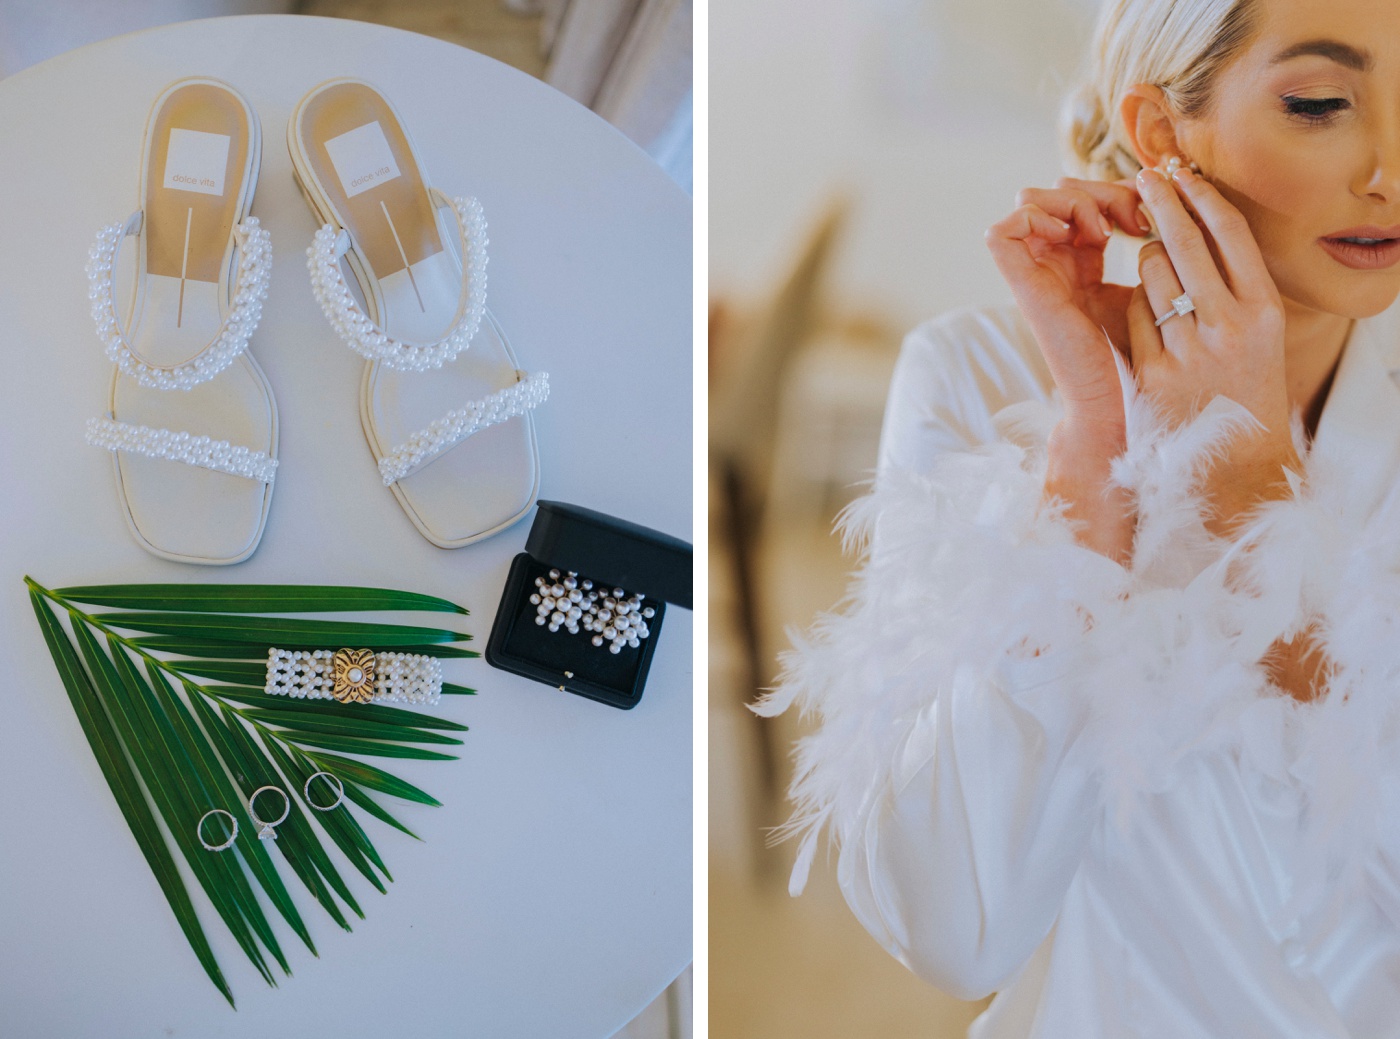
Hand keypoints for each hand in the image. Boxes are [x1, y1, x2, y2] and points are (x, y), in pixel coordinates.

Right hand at [985, 177, 1151, 437]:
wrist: (1122, 403)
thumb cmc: (1143, 356)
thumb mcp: (1152, 288)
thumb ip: (1152, 250)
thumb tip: (1172, 203)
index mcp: (1081, 263)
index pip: (1084, 198)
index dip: (1118, 192)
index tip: (1155, 218)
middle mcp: (1053, 264)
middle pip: (1056, 190)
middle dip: (1099, 189)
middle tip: (1137, 220)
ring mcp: (1035, 275)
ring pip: (1029, 199)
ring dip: (1075, 200)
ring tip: (1109, 230)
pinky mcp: (1023, 289)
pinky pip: (1003, 231)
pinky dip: (1039, 218)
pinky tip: (1081, 239)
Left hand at [1127, 167, 1299, 532]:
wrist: (1233, 464)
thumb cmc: (1243, 389)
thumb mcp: (1258, 336)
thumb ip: (1235, 288)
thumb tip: (1200, 225)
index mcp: (1263, 309)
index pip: (1230, 233)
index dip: (1201, 195)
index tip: (1180, 170)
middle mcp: (1230, 325)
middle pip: (1186, 242)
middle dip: (1161, 202)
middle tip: (1142, 177)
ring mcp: (1189, 349)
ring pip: (1151, 274)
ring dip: (1146, 260)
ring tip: (1153, 262)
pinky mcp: (1152, 373)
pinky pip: (1132, 315)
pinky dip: (1133, 307)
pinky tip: (1144, 313)